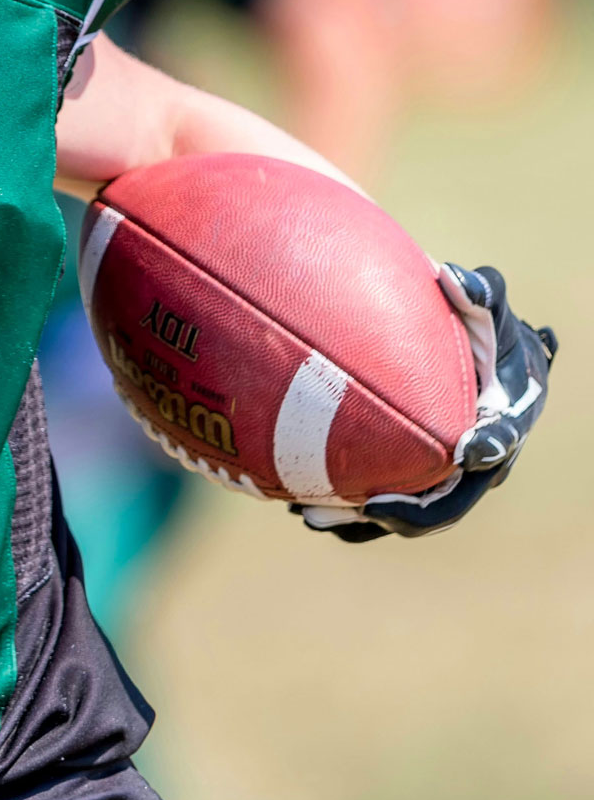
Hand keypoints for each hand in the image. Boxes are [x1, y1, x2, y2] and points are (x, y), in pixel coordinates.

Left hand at [298, 264, 556, 540]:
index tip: (469, 451)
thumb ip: (478, 293)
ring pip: (406, 513)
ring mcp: (440, 478)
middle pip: (447, 502)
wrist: (469, 359)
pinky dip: (342, 507)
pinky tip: (296, 502)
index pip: (499, 442)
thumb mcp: (485, 307)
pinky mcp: (407, 480)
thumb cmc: (479, 330)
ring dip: (362, 521)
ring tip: (313, 516)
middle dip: (410, 512)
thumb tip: (456, 278)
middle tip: (370, 507)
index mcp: (503, 422)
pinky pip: (375, 502)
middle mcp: (475, 464)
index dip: (486, 448)